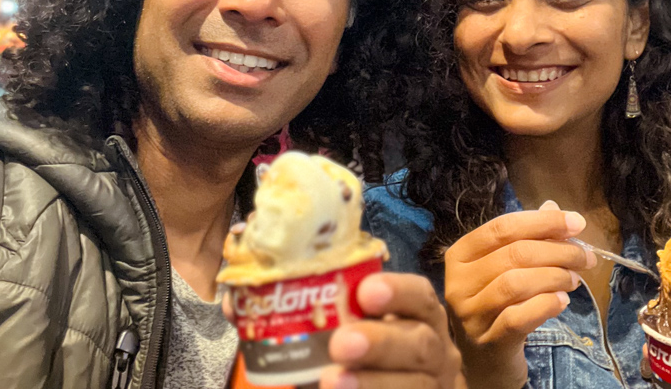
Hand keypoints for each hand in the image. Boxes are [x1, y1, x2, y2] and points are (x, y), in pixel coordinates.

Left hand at [222, 272, 464, 388]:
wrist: (397, 387)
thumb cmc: (368, 351)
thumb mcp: (350, 324)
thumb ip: (307, 310)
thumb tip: (235, 301)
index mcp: (419, 316)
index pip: (420, 295)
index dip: (397, 291)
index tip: (366, 291)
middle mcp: (434, 350)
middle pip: (418, 343)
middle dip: (380, 341)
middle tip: (340, 343)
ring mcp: (432, 386)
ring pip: (414, 384)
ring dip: (373, 383)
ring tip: (331, 382)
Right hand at [443, 202, 596, 388]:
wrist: (483, 360)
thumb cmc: (496, 305)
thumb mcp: (506, 269)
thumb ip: (527, 238)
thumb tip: (554, 209)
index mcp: (460, 254)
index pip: (502, 227)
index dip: (543, 222)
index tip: (577, 222)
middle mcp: (458, 282)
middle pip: (513, 254)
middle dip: (557, 250)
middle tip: (585, 256)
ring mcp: (470, 313)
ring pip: (516, 283)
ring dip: (555, 276)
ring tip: (575, 278)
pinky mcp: (488, 340)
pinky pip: (520, 317)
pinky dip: (547, 304)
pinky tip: (562, 300)